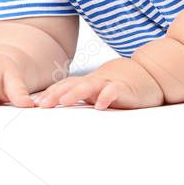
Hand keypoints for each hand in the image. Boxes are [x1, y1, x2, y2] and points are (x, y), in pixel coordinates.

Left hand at [35, 57, 164, 109]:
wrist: (148, 73)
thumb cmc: (119, 86)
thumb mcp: (97, 91)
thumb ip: (81, 97)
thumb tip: (56, 110)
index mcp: (87, 83)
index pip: (65, 85)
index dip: (51, 93)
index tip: (35, 103)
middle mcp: (95, 82)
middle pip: (73, 85)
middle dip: (56, 94)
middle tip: (41, 104)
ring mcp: (109, 83)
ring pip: (90, 86)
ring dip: (76, 93)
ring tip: (64, 101)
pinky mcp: (125, 88)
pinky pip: (114, 91)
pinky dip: (107, 96)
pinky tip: (100, 104)